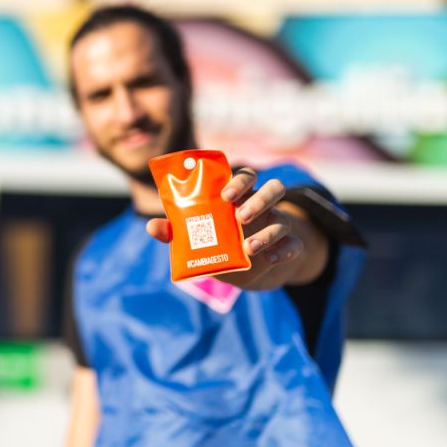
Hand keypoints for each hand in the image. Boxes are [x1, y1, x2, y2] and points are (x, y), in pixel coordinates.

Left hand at [147, 167, 300, 287]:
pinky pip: (294, 244)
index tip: (225, 194)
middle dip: (258, 199)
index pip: (247, 176)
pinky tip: (270, 259)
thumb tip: (151, 227)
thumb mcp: (198, 238)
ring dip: (268, 231)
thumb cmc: (220, 244)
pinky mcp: (290, 246)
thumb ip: (175, 230)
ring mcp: (279, 225)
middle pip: (274, 188)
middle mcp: (263, 207)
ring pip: (285, 218)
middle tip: (238, 216)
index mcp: (241, 197)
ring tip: (248, 247)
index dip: (239, 180)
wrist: (249, 270)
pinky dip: (284, 251)